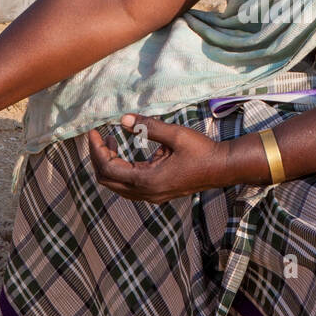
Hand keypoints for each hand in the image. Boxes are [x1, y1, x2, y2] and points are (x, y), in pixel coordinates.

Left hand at [87, 115, 232, 202]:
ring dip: (108, 165)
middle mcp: (146, 193)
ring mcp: (151, 196)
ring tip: (111, 142)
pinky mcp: (156, 193)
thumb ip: (148, 126)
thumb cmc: (201, 151)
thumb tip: (123, 119)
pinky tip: (124, 154)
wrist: (222, 168)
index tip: (94, 132)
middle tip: (99, 136)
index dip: (96, 149)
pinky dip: (120, 170)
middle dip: (98, 157)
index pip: (108, 168)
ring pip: (116, 186)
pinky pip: (128, 186)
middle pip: (107, 180)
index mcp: (147, 180)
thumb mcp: (175, 134)